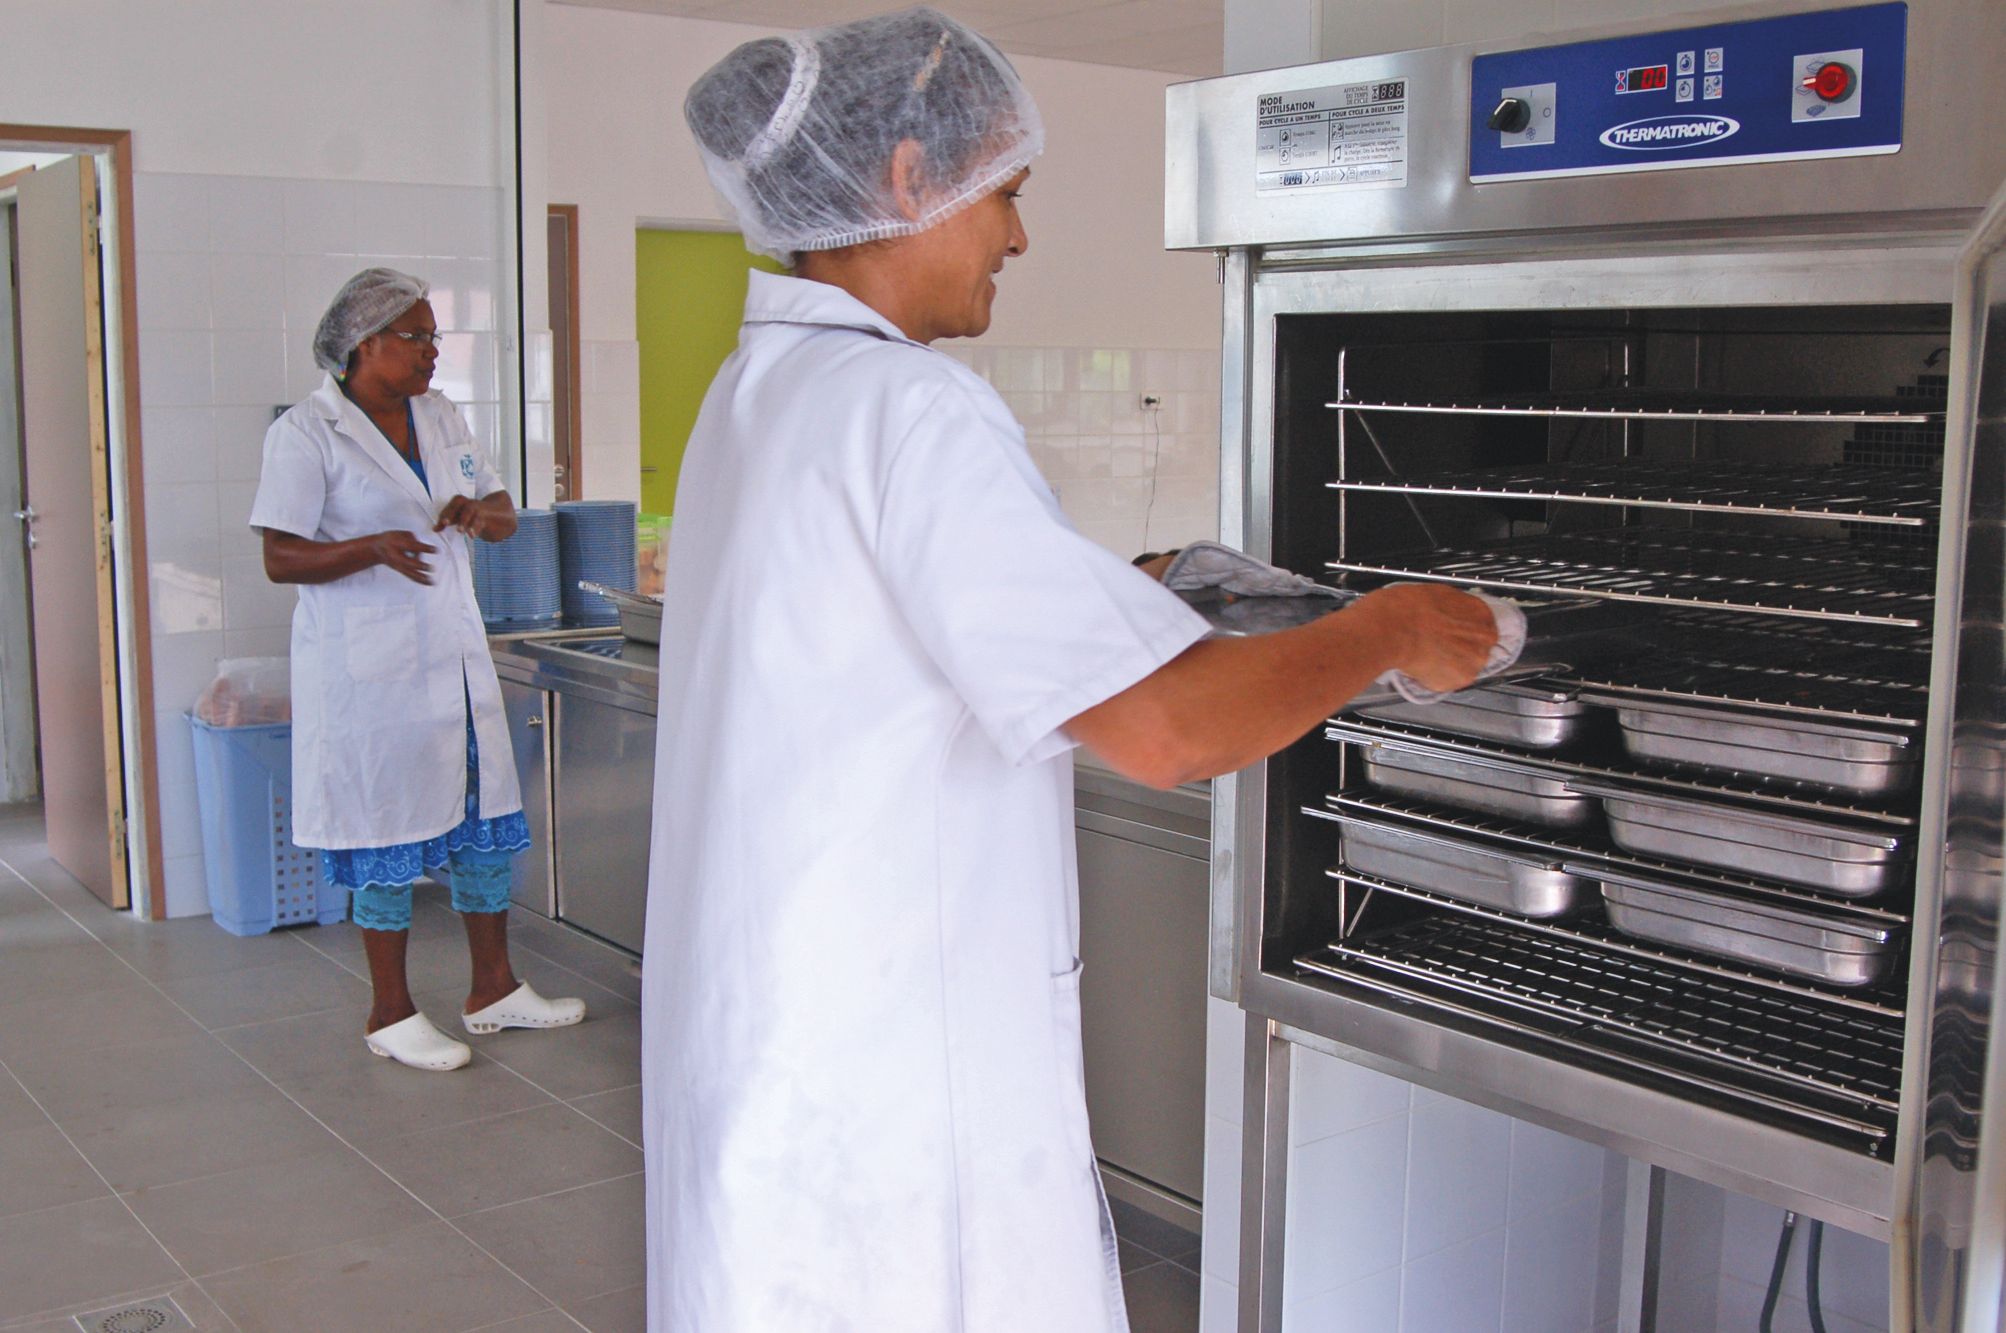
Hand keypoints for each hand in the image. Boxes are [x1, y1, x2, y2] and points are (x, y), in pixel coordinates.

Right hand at [367, 530, 436, 584]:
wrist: (377, 548)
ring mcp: (397, 564)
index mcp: (396, 543)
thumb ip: (413, 539)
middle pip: (408, 562)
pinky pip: (410, 576)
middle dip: (419, 566)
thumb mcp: (401, 533)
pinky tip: (429, 583)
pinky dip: (419, 580)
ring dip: (421, 577)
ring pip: (409, 572)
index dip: (424, 548)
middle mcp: (396, 555)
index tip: (436, 550)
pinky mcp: (400, 570)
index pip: (411, 546)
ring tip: (432, 581)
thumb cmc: (392, 538)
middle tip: (431, 568)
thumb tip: (422, 548)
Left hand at [434, 495, 500, 539]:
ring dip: (464, 520)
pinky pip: (481, 519)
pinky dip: (475, 527)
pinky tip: (472, 536)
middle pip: (459, 502)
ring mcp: (480, 508)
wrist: (503, 516)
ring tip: (460, 532)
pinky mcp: (489, 515)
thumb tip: (435, 529)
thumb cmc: (479, 518)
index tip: (437, 528)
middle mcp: (471, 503)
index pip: (452, 504)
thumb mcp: (464, 519)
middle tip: (445, 523)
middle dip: (450, 512)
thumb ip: (451, 521)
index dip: (444, 513)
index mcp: (463, 503)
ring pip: (470, 509)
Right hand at [1354, 584, 1498, 693]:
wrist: (1391, 629)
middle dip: (1458, 648)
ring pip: (1463, 666)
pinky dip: (1436, 676)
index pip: (1483, 625)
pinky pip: (1449, 680)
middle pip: (1477, 647)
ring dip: (1449, 664)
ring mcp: (1474, 661)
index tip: (1454, 632)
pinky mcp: (1458, 680)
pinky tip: (1422, 664)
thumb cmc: (1405, 609)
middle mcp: (1484, 638)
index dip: (1464, 630)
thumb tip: (1448, 613)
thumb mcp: (1436, 593)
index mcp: (1481, 612)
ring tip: (1427, 655)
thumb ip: (1453, 607)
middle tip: (1437, 644)